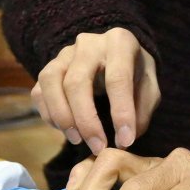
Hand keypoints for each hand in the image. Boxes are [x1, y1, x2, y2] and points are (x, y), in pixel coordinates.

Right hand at [32, 28, 160, 154]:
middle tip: (98, 147)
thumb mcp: (150, 88)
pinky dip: (48, 114)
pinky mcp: (48, 68)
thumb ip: (142, 110)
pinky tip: (66, 130)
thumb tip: (124, 138)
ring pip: (51, 83)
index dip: (121, 112)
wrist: (116, 56)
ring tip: (77, 139)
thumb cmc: (135, 73)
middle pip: (76, 82)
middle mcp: (88, 43)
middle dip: (86, 120)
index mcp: (119, 42)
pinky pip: (39, 91)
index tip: (125, 141)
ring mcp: (63, 54)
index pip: (117, 78)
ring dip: (62, 116)